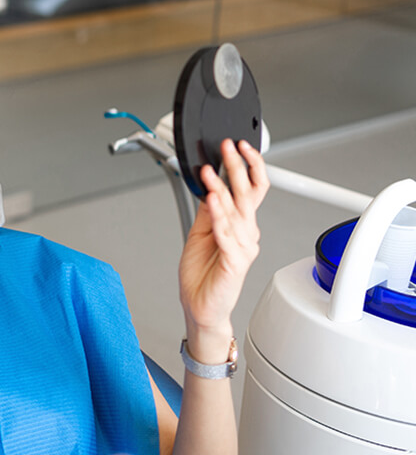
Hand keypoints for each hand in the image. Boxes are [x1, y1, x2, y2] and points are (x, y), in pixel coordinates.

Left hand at [179, 139, 268, 357]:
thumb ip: (208, 211)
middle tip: (228, 147)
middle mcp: (247, 235)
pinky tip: (213, 202)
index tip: (238, 146)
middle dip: (237, 167)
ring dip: (223, 189)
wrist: (201, 308)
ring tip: (211, 172)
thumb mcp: (200, 233)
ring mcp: (243, 249)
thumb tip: (209, 184)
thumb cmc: (202, 275)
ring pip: (237, 212)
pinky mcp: (235, 263)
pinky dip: (220, 217)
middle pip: (248, 195)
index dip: (249, 166)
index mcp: (241, 226)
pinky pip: (227, 235)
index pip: (253, 190)